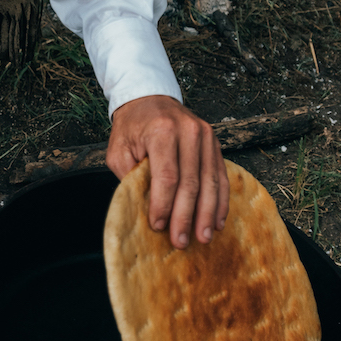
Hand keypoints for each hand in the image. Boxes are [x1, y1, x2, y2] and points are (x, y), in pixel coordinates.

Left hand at [107, 95, 229, 249]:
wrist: (150, 99)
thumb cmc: (132, 128)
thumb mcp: (119, 149)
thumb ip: (130, 177)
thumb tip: (143, 209)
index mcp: (162, 131)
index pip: (166, 175)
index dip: (163, 204)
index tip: (158, 225)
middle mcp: (189, 132)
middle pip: (191, 182)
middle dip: (186, 216)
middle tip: (181, 241)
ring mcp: (206, 136)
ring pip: (210, 182)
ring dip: (208, 214)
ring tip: (204, 237)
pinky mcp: (215, 143)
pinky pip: (221, 176)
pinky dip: (220, 201)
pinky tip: (217, 220)